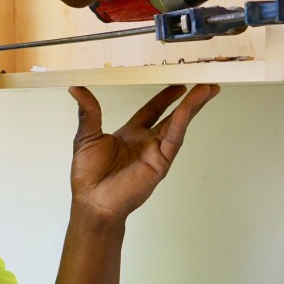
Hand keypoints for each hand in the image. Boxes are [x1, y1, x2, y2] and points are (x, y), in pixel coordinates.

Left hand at [67, 85, 219, 226]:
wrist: (93, 200)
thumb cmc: (88, 174)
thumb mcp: (86, 135)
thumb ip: (88, 111)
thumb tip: (76, 88)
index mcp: (130, 134)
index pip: (152, 111)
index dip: (165, 97)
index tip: (178, 83)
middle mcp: (146, 142)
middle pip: (173, 116)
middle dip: (190, 100)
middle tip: (205, 83)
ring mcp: (156, 152)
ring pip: (179, 124)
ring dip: (193, 106)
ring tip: (208, 89)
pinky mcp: (160, 162)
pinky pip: (173, 139)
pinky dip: (180, 123)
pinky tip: (187, 108)